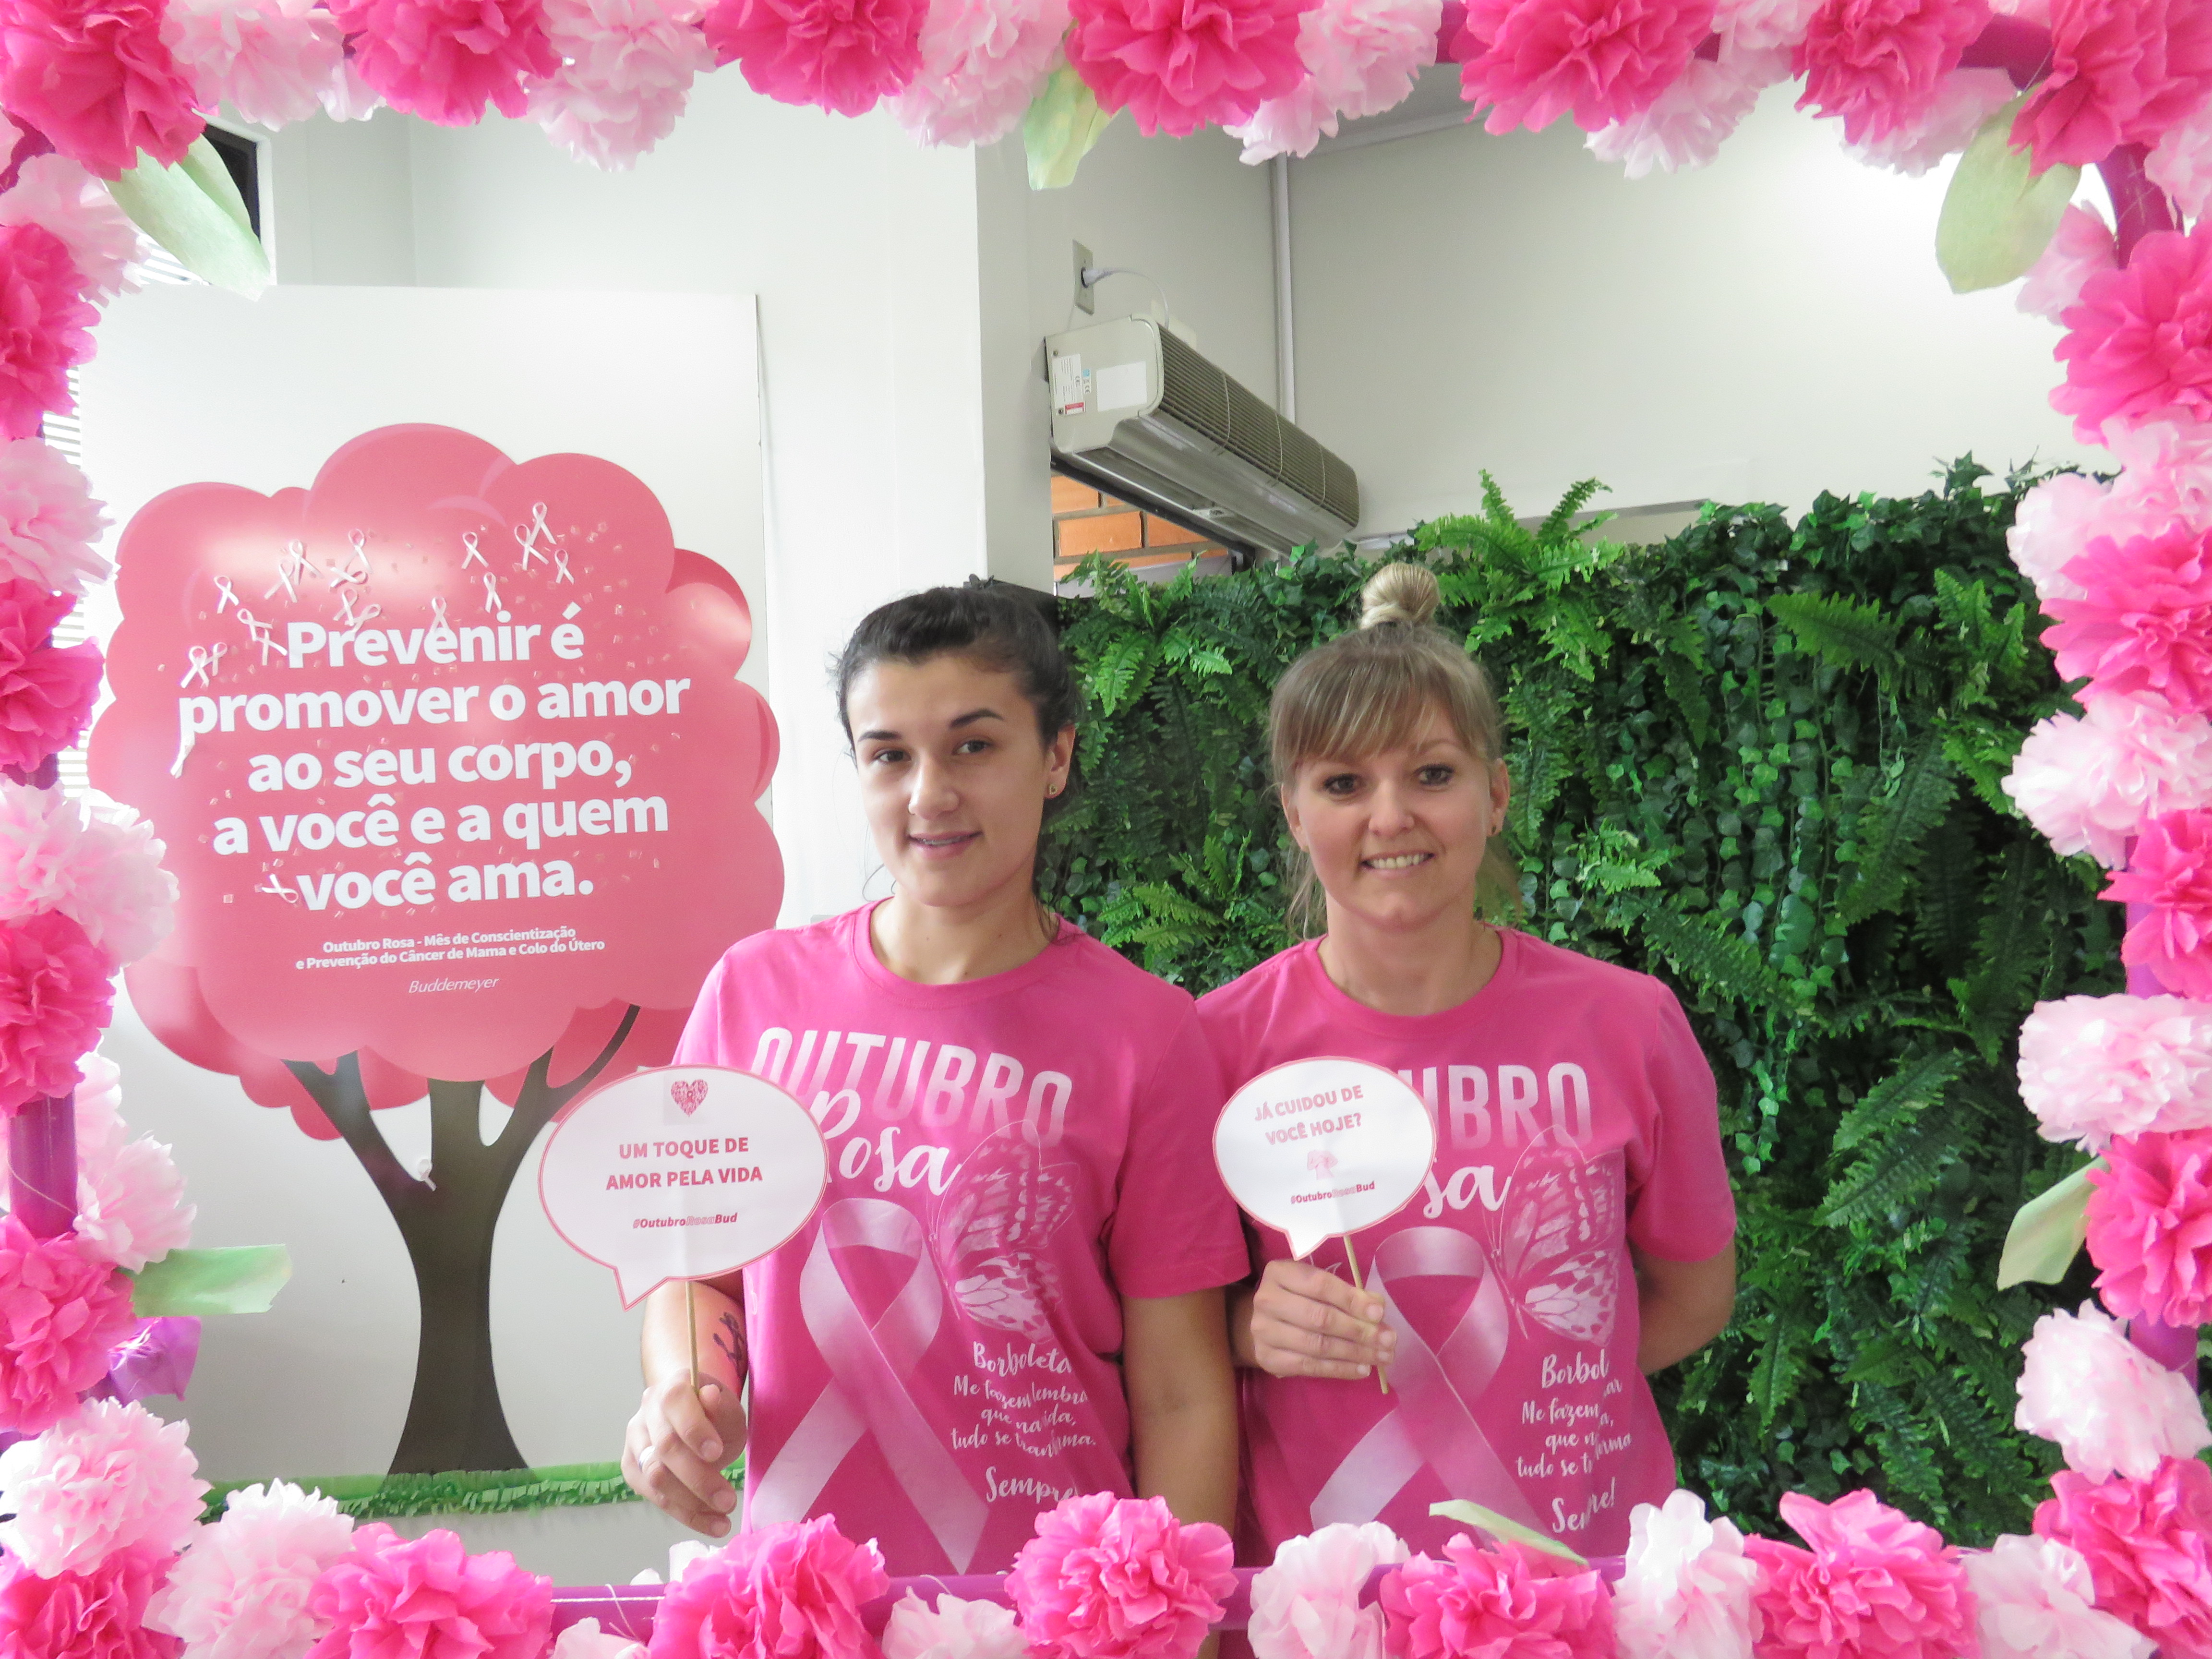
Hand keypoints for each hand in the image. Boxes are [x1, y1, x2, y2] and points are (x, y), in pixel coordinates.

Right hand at [623, 1376, 747, 1535]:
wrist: (693, 1418)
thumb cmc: (714, 1414)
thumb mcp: (729, 1409)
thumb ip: (722, 1407)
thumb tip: (710, 1396)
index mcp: (672, 1388)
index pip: (675, 1403)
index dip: (694, 1429)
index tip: (718, 1454)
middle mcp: (646, 1413)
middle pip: (665, 1448)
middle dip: (698, 1479)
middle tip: (728, 1501)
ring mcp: (635, 1441)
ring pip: (655, 1476)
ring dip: (690, 1503)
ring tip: (722, 1518)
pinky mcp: (631, 1469)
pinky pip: (654, 1496)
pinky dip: (684, 1513)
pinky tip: (710, 1523)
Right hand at [1245, 1259, 1394, 1379]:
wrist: (1264, 1323)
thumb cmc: (1298, 1298)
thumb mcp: (1317, 1286)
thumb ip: (1347, 1293)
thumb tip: (1377, 1307)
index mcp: (1280, 1273)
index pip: (1321, 1285)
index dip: (1352, 1299)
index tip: (1379, 1312)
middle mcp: (1267, 1300)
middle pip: (1320, 1318)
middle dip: (1360, 1331)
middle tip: (1388, 1340)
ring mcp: (1264, 1331)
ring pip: (1317, 1345)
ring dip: (1355, 1353)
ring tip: (1382, 1356)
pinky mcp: (1267, 1358)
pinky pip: (1310, 1366)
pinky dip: (1340, 1369)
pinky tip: (1362, 1369)